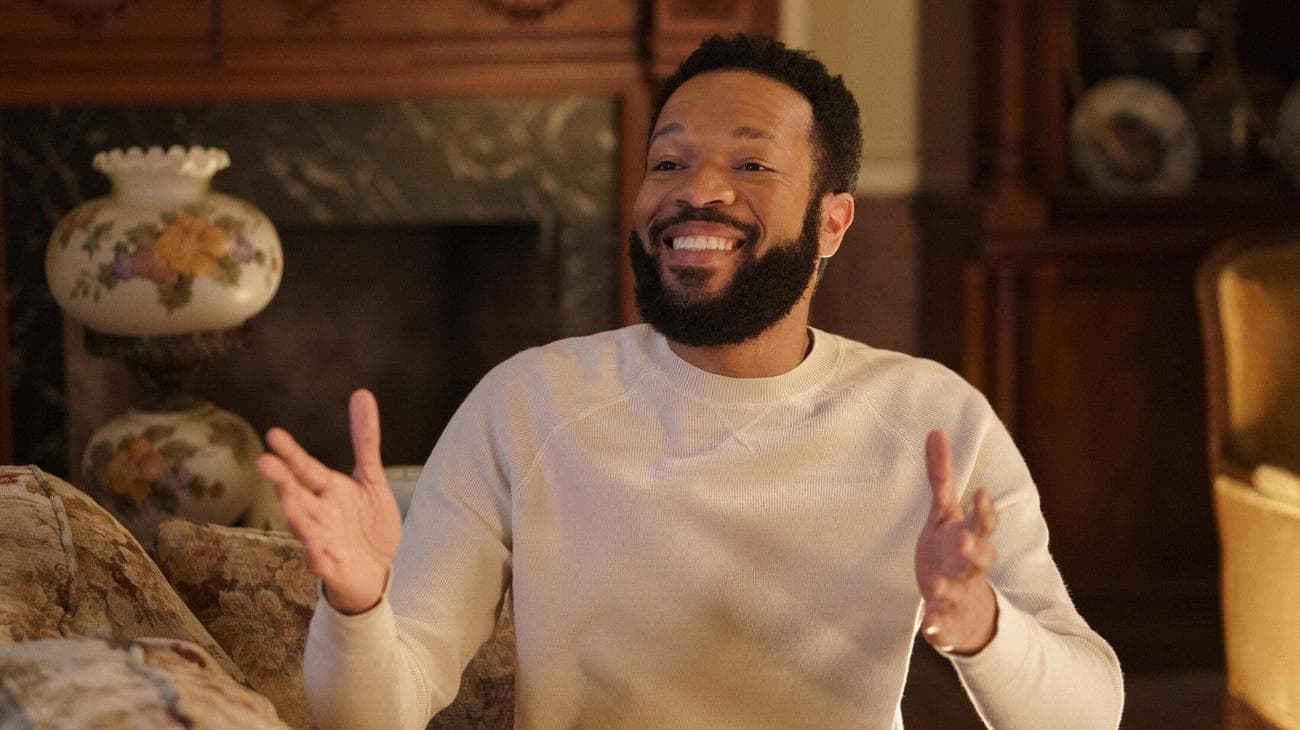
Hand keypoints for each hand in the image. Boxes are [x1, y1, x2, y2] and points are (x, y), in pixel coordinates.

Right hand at [256, 389, 401, 614]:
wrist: (376, 572)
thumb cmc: (366, 525)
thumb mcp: (371, 479)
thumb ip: (365, 440)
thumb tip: (362, 393)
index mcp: (327, 491)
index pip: (305, 468)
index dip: (291, 453)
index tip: (273, 434)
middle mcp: (319, 514)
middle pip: (297, 495)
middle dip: (282, 481)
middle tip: (265, 463)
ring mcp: (323, 541)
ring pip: (304, 528)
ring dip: (295, 515)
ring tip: (288, 502)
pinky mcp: (334, 568)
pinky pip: (323, 564)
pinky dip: (318, 559)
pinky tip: (314, 554)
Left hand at [914, 430, 998, 654]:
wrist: (964, 607)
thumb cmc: (952, 551)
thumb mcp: (945, 515)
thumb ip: (941, 478)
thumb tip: (936, 431)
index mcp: (971, 539)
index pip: (985, 525)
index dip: (985, 511)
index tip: (982, 493)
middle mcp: (969, 566)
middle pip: (981, 558)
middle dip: (974, 549)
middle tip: (963, 539)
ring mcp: (960, 593)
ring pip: (959, 590)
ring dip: (949, 588)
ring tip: (935, 587)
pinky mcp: (945, 616)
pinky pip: (942, 622)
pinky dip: (936, 625)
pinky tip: (927, 627)